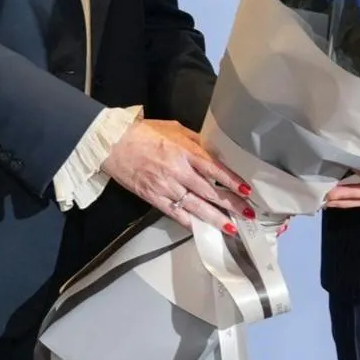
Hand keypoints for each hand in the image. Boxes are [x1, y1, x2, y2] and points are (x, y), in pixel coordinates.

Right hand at [103, 119, 254, 231]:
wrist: (113, 144)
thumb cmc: (144, 133)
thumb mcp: (175, 129)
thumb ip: (196, 141)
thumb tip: (214, 153)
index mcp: (184, 151)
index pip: (214, 168)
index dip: (231, 181)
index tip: (246, 190)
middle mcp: (177, 171)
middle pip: (209, 191)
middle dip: (230, 204)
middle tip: (247, 214)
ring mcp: (165, 186)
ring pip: (195, 206)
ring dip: (215, 218)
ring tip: (232, 228)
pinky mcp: (153, 198)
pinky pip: (175, 213)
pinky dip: (190, 223)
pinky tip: (203, 230)